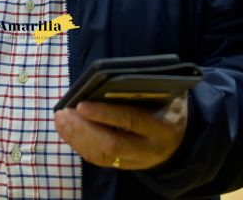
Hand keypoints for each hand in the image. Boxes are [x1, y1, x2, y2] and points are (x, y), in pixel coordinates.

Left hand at [54, 94, 187, 169]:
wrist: (182, 136)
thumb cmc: (166, 104)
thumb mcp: (164, 92)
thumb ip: (143, 86)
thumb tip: (107, 75)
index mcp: (163, 126)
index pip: (130, 120)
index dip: (104, 114)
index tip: (80, 105)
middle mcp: (150, 149)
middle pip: (112, 145)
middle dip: (83, 129)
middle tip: (63, 113)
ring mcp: (137, 161)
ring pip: (102, 155)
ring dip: (76, 137)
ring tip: (60, 118)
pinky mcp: (125, 166)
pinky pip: (98, 159)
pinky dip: (78, 144)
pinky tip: (65, 130)